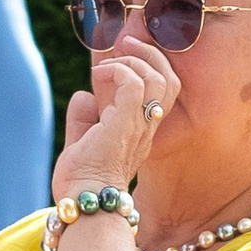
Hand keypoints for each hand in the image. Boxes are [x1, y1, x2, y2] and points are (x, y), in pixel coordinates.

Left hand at [54, 44, 179, 200]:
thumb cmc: (81, 184)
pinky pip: (135, 85)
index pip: (160, 92)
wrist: (83, 205)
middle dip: (149, 55)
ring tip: (109, 62)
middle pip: (169, 80)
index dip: (146, 67)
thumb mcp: (80, 144)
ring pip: (159, 79)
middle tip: (124, 45)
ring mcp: (139, 127)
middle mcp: (147, 129)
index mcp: (141, 133)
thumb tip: (83, 95)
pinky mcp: (126, 125)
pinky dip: (119, 71)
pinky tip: (100, 75)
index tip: (119, 58)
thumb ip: (83, 119)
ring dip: (134, 61)